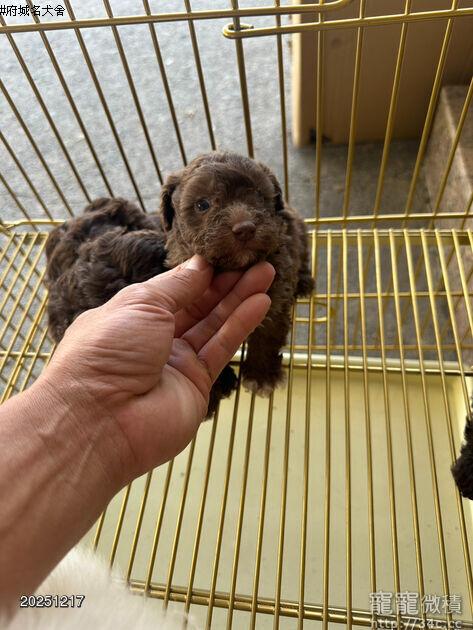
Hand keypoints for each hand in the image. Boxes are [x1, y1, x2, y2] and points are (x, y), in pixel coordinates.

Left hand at [40, 255, 274, 483]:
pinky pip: (221, 348)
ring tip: (265, 274)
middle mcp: (155, 339)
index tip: (226, 255)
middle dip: (226, 283)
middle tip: (254, 260)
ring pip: (214, 325)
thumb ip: (177, 285)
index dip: (200, 273)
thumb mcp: (140, 304)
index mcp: (132, 316)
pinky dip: (240, 325)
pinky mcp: (197, 385)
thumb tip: (201, 265)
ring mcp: (176, 363)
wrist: (101, 421)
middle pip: (198, 306)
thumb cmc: (108, 351)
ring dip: (239, 299)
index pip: (173, 290)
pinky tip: (259, 303)